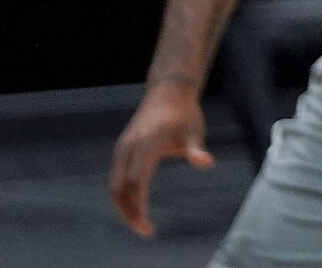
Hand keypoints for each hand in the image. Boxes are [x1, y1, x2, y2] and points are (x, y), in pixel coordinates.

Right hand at [108, 84, 212, 237]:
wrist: (168, 92)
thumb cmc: (185, 113)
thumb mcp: (195, 129)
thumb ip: (197, 148)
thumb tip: (207, 163)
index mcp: (147, 143)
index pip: (137, 179)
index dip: (139, 201)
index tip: (146, 221)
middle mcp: (129, 147)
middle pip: (119, 187)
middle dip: (128, 211)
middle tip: (145, 230)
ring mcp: (122, 149)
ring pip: (114, 185)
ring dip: (123, 207)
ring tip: (141, 224)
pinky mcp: (121, 151)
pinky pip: (116, 179)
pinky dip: (123, 196)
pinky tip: (136, 208)